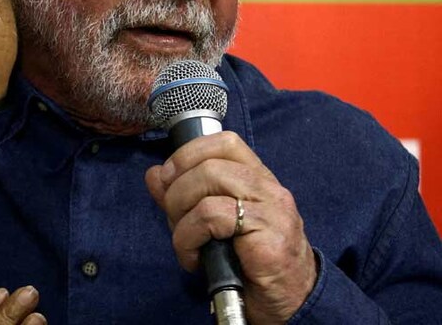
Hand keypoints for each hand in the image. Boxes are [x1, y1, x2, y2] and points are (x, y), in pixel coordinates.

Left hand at [145, 131, 316, 323]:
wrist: (290, 301)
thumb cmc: (250, 262)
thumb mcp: (210, 224)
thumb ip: (183, 196)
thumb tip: (154, 174)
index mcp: (257, 179)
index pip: (224, 142)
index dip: (188, 154)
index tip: (168, 178)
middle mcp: (269, 188)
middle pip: (208, 162)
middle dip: (176, 189)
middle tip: (173, 219)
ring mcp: (272, 210)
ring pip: (208, 181)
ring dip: (180, 214)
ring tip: (184, 242)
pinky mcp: (269, 235)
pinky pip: (212, 217)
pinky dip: (189, 237)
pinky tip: (193, 258)